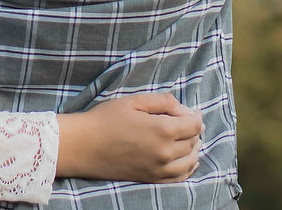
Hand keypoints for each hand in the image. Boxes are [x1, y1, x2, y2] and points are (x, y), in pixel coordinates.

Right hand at [57, 92, 201, 183]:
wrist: (85, 146)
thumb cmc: (107, 118)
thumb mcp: (134, 101)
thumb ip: (163, 101)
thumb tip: (185, 110)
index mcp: (162, 130)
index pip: (194, 126)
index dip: (196, 116)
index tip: (191, 111)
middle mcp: (165, 153)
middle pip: (193, 143)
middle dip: (194, 131)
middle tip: (186, 122)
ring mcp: (159, 170)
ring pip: (190, 162)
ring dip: (193, 150)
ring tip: (188, 140)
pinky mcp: (152, 180)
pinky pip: (180, 178)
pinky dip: (188, 168)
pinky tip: (186, 160)